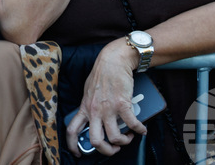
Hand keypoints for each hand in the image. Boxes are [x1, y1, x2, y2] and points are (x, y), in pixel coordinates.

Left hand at [65, 40, 145, 156]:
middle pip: (95, 140)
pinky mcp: (123, 105)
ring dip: (124, 141)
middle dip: (106, 150)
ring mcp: (109, 109)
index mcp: (84, 107)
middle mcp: (94, 110)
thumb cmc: (101, 74)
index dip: (74, 145)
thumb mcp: (88, 92)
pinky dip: (139, 130)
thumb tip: (91, 118)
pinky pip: (132, 125)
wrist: (113, 61)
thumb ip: (89, 106)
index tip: (78, 153)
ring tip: (128, 136)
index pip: (72, 130)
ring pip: (114, 137)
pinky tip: (142, 129)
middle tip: (113, 149)